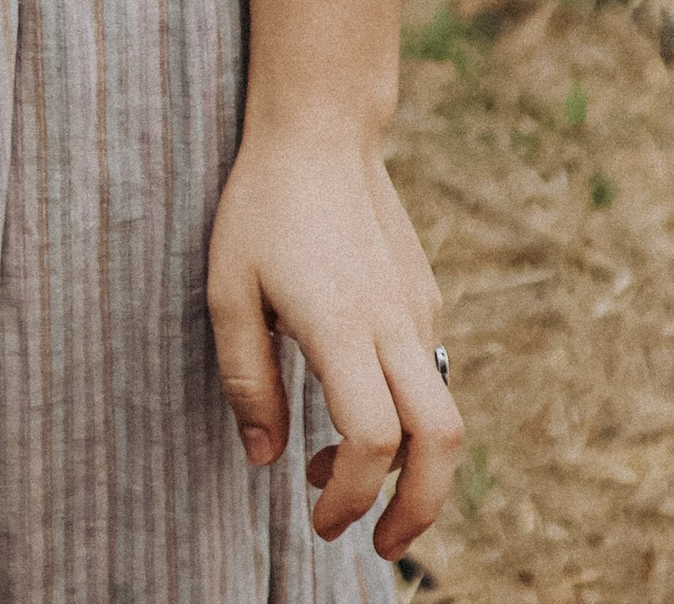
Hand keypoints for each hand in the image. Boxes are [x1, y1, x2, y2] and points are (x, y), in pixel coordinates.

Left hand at [206, 126, 460, 562]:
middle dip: (421, 512)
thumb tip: (264, 459)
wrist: (321, 127)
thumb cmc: (263, 206)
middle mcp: (394, 324)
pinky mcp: (426, 296)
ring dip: (410, 469)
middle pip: (442, 444)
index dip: (352, 497)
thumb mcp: (228, 289)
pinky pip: (431, 375)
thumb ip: (246, 379)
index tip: (319, 519)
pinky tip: (353, 402)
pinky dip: (407, 418)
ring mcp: (419, 309)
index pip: (371, 440)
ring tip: (342, 474)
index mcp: (342, 326)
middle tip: (379, 544)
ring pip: (445, 414)